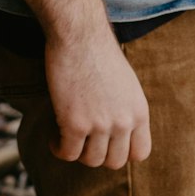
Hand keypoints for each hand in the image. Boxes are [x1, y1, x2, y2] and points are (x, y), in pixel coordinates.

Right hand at [44, 26, 151, 169]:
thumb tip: (117, 134)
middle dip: (97, 153)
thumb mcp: (125, 83)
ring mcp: (101, 124)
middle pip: (113, 162)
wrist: (79, 33)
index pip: (140, 153)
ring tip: (68, 135)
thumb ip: (125, 109)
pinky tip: (54, 135)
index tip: (107, 143)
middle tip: (84, 139)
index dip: (121, 152)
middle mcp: (124, 121)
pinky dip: (58, 148)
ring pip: (90, 160)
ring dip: (77, 151)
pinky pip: (67, 153)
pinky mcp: (75, 124)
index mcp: (139, 110)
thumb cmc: (98, 51)